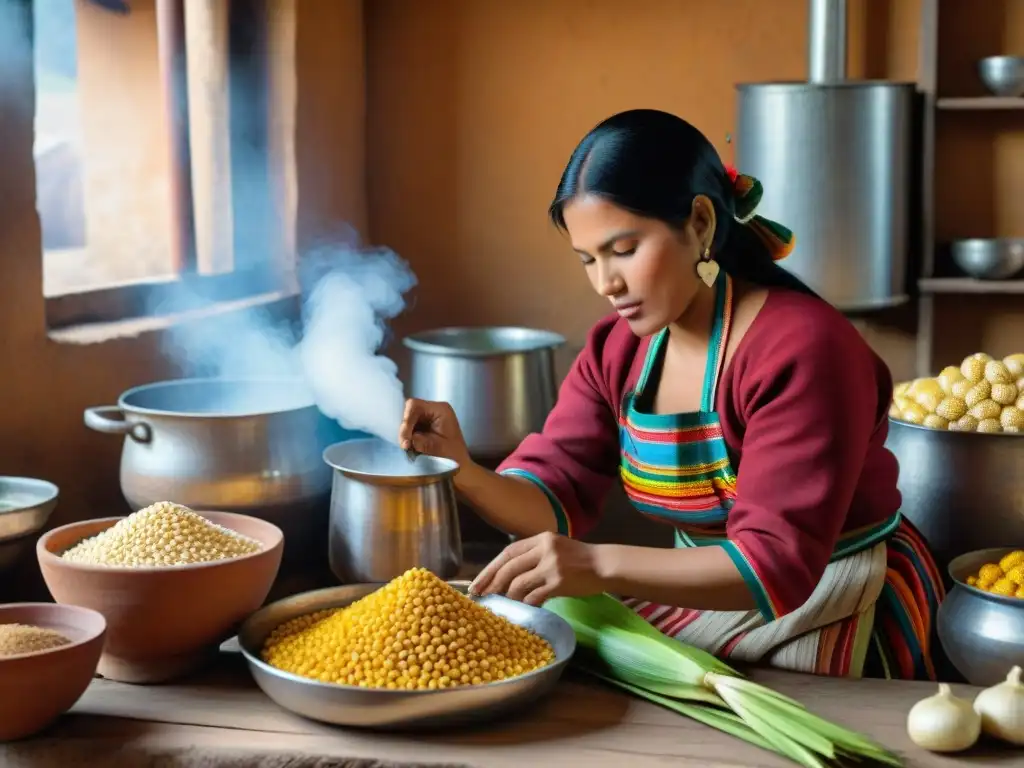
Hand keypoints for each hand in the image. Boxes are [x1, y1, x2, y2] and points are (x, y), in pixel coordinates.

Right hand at [398, 398, 471, 466]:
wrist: (458, 462)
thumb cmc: (453, 454)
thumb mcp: (439, 449)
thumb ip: (423, 442)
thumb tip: (409, 439)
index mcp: (440, 410)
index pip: (415, 406)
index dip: (406, 420)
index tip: (406, 440)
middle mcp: (432, 409)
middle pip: (409, 410)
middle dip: (404, 428)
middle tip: (405, 445)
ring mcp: (426, 415)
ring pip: (406, 418)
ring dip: (404, 433)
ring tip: (407, 447)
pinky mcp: (422, 423)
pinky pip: (408, 425)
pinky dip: (406, 435)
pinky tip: (408, 445)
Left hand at [468, 532, 604, 605]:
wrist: (604, 565)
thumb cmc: (578, 559)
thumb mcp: (555, 548)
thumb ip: (533, 556)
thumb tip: (505, 575)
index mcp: (541, 539)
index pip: (508, 553)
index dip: (490, 569)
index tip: (478, 583)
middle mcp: (544, 549)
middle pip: (509, 567)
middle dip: (492, 584)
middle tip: (482, 597)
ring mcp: (552, 565)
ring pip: (518, 583)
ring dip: (509, 596)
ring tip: (507, 603)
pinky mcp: (559, 582)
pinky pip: (534, 596)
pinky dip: (526, 603)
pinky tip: (525, 607)